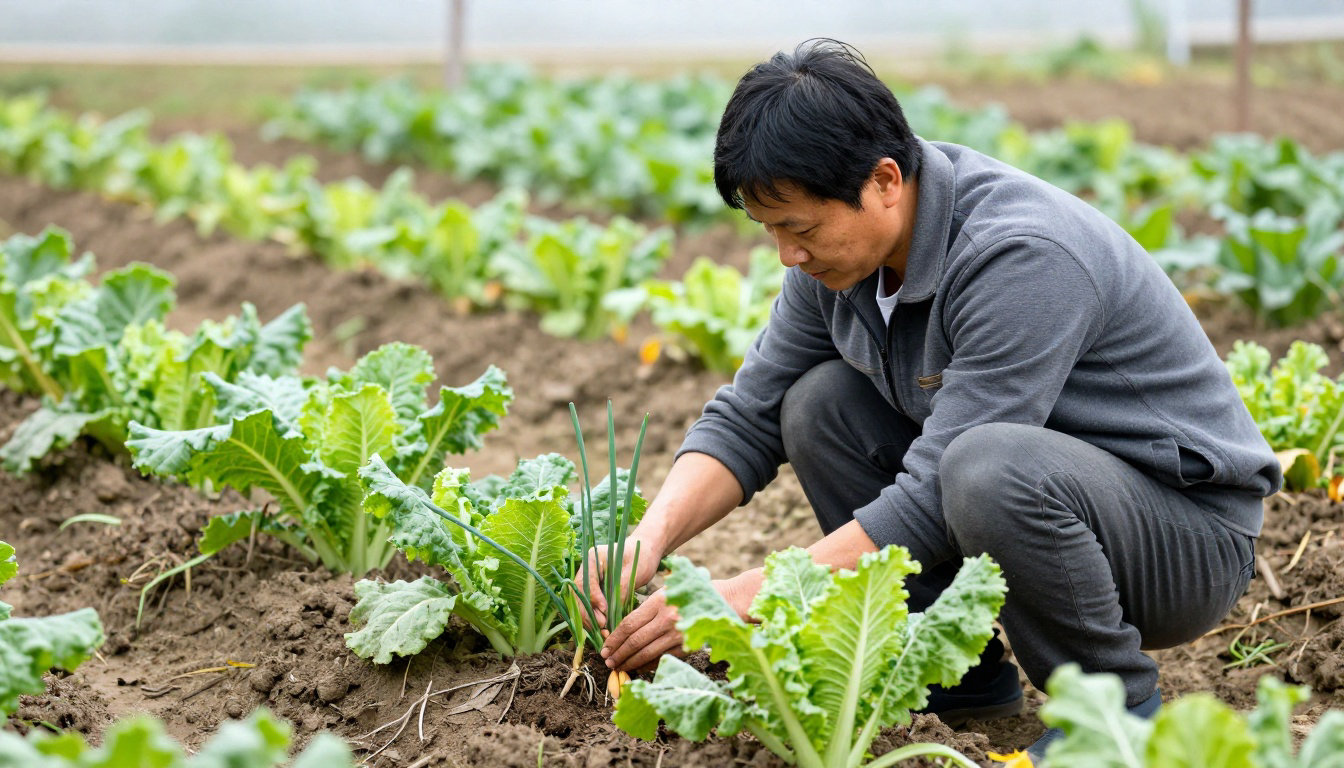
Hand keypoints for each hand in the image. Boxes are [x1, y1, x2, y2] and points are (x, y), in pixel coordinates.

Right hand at [576, 536, 662, 629]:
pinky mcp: (595, 590)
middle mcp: (586, 570)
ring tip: (603, 632)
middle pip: (578, 595)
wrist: (645, 552)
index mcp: (592, 559)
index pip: (585, 582)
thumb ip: (620, 588)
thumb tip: (609, 612)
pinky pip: (589, 606)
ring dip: (589, 619)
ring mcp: (589, 580)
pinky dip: (594, 618)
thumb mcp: (633, 571)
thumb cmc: (640, 557)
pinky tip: (603, 629)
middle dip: (587, 613)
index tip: (604, 610)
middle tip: (602, 626)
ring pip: (580, 603)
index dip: (592, 598)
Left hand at [601, 568, 761, 672]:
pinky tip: (640, 668)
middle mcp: (667, 619)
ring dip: (631, 662)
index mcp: (659, 602)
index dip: (614, 638)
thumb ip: (649, 606)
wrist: (728, 600)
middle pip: (635, 641)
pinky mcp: (688, 646)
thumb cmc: (694, 593)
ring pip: (647, 653)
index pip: (629, 623)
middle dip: (619, 653)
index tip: (604, 646)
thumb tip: (625, 626)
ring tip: (619, 667)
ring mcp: (678, 634)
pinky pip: (663, 658)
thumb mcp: (669, 590)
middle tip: (608, 661)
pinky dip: (649, 665)